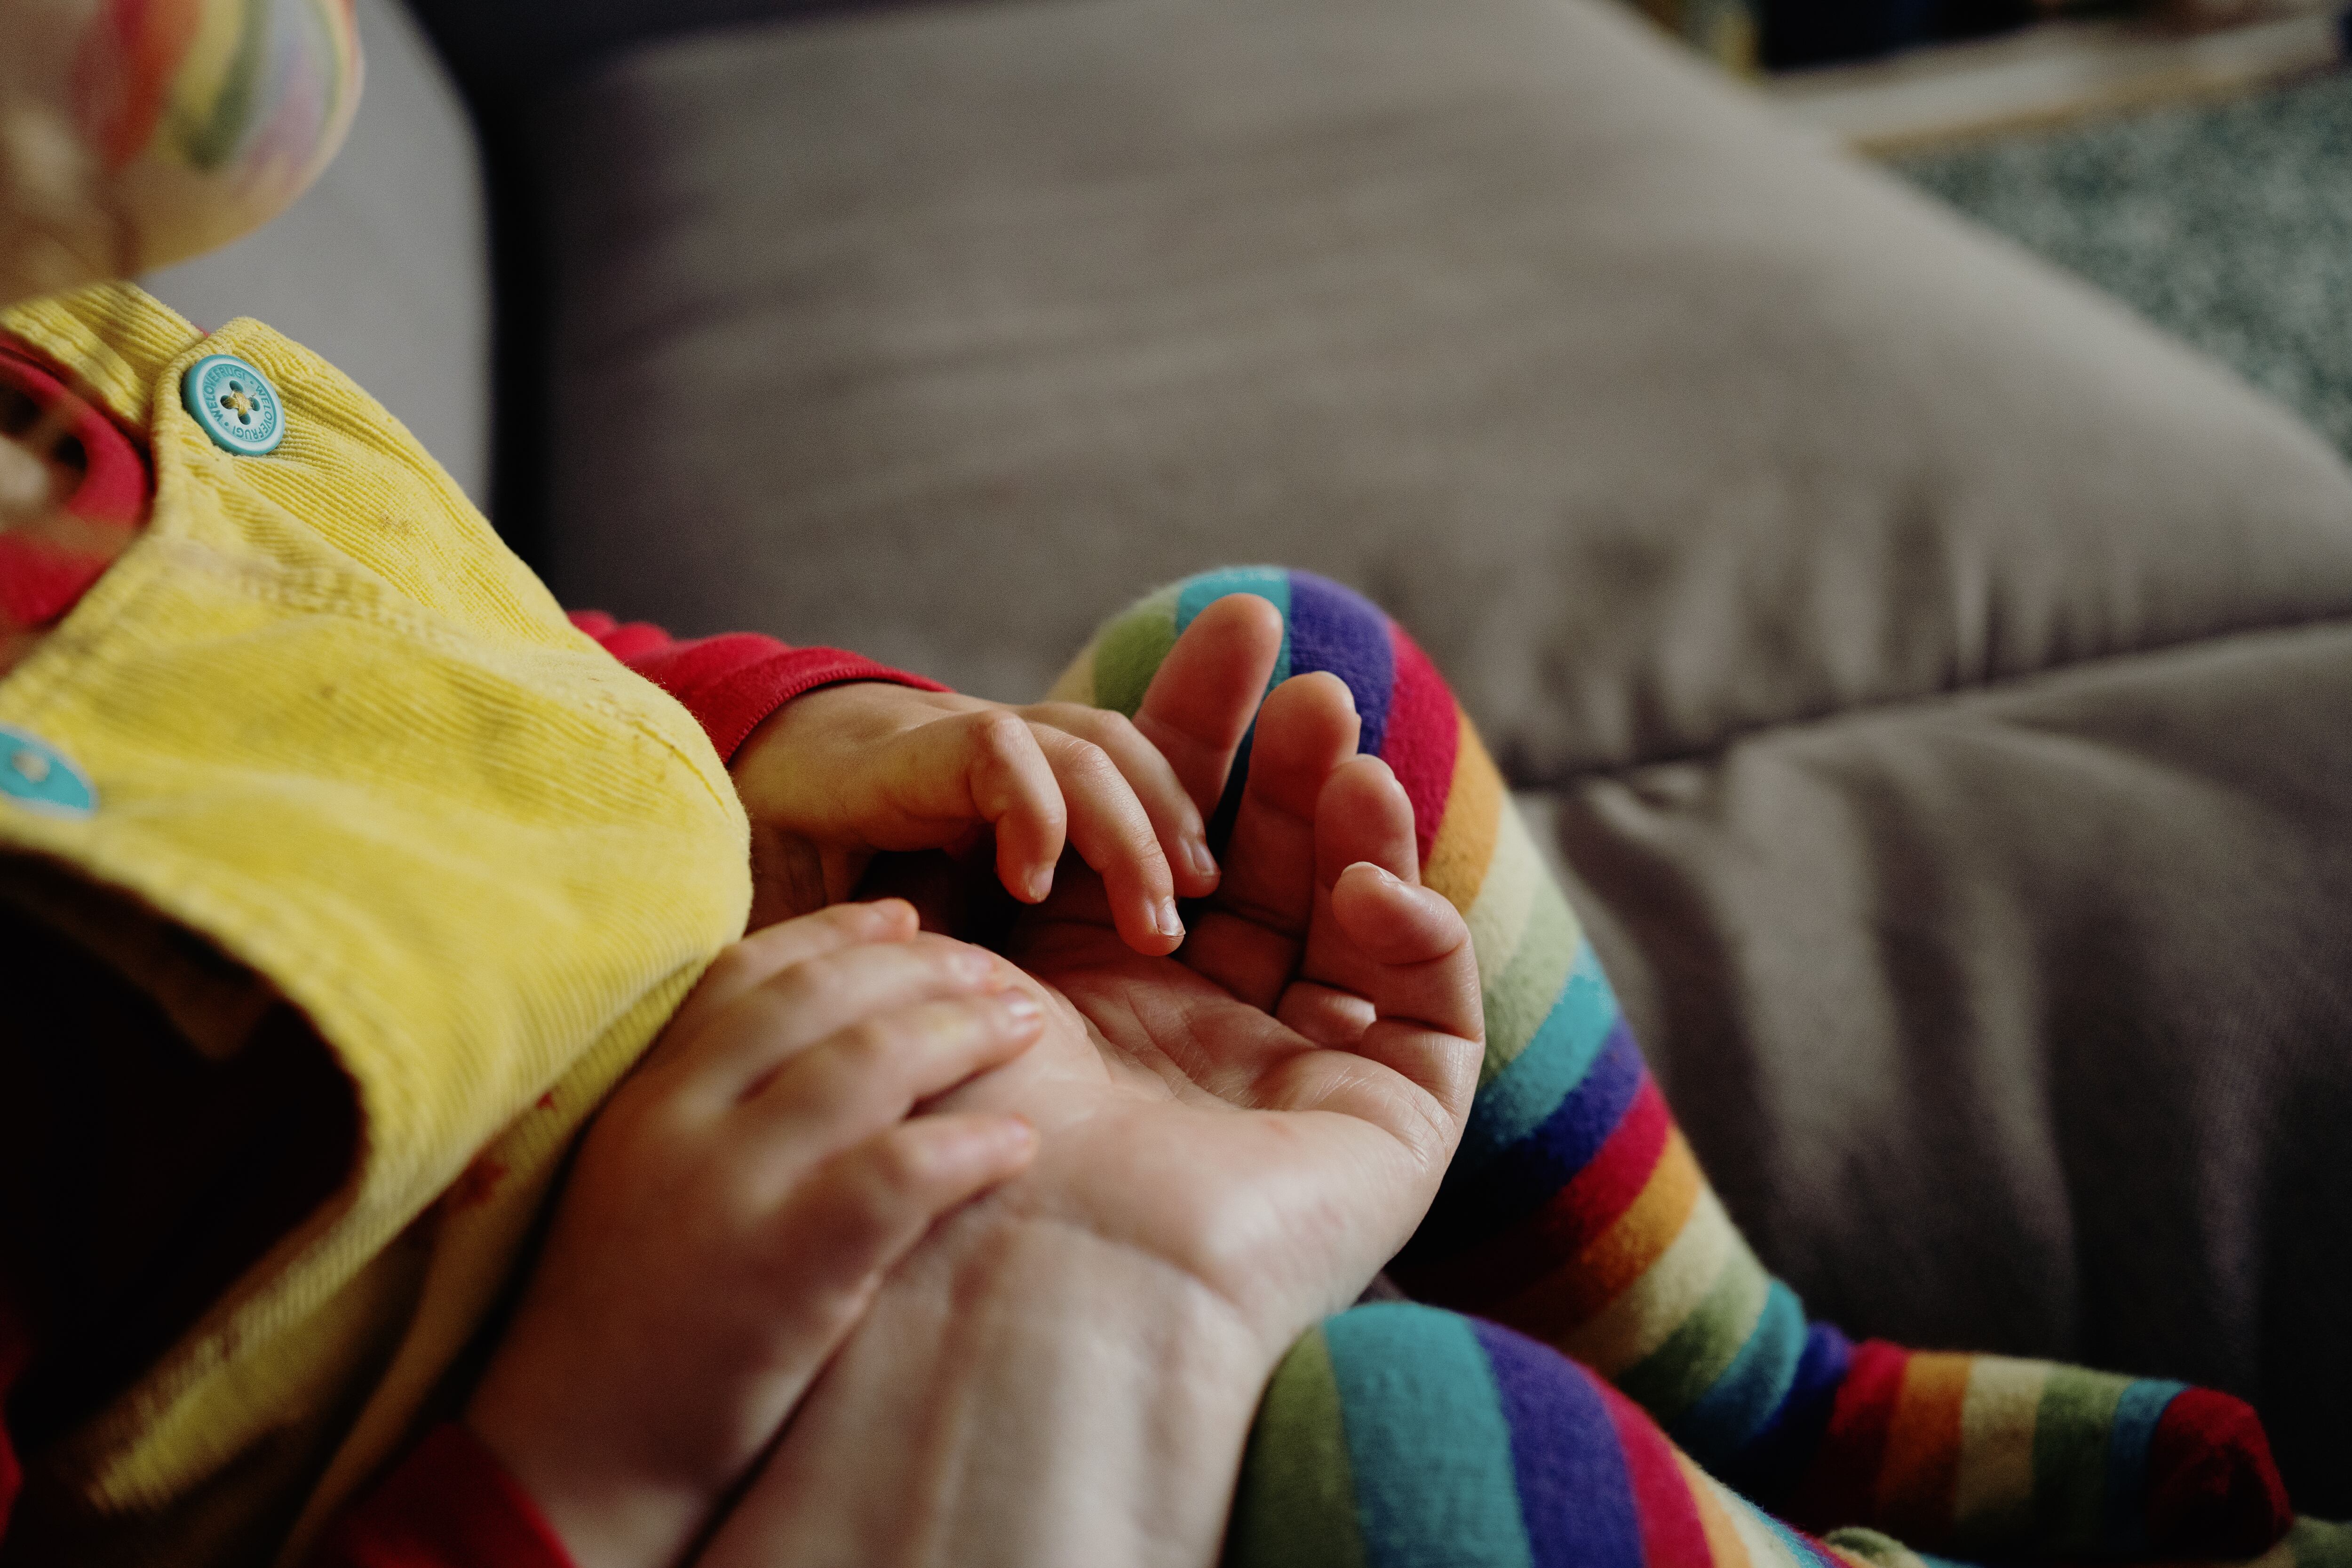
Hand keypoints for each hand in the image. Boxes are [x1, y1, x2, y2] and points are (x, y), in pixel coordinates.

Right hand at [463, 901, 1042, 1567]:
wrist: (571, 1460)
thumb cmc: (628, 1325)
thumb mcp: (644, 1182)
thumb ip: (713, 1107)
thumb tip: (825, 1039)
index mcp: (643, 1094)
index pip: (748, 970)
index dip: (839, 932)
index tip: (909, 919)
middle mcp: (677, 1122)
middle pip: (822, 999)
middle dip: (925, 971)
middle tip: (997, 975)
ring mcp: (726, 1190)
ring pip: (868, 1064)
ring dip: (964, 1033)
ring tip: (1028, 1027)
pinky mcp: (780, 1266)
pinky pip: (898, 1173)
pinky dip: (971, 1146)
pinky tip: (1020, 1144)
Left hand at [695, 596, 1484, 1567]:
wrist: (1027, 1284)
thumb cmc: (973, 1129)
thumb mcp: (973, 951)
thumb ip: (1016, 851)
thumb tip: (1024, 738)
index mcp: (1103, 1002)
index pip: (1171, 840)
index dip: (1199, 736)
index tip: (1220, 631)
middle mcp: (1204, 1040)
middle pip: (1274, 870)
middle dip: (1288, 765)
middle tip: (1298, 670)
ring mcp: (1302, 1090)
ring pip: (1363, 928)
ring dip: (1362, 827)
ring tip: (1341, 744)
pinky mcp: (1388, 1138)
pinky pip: (1432, 1016)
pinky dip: (1417, 936)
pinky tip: (1369, 888)